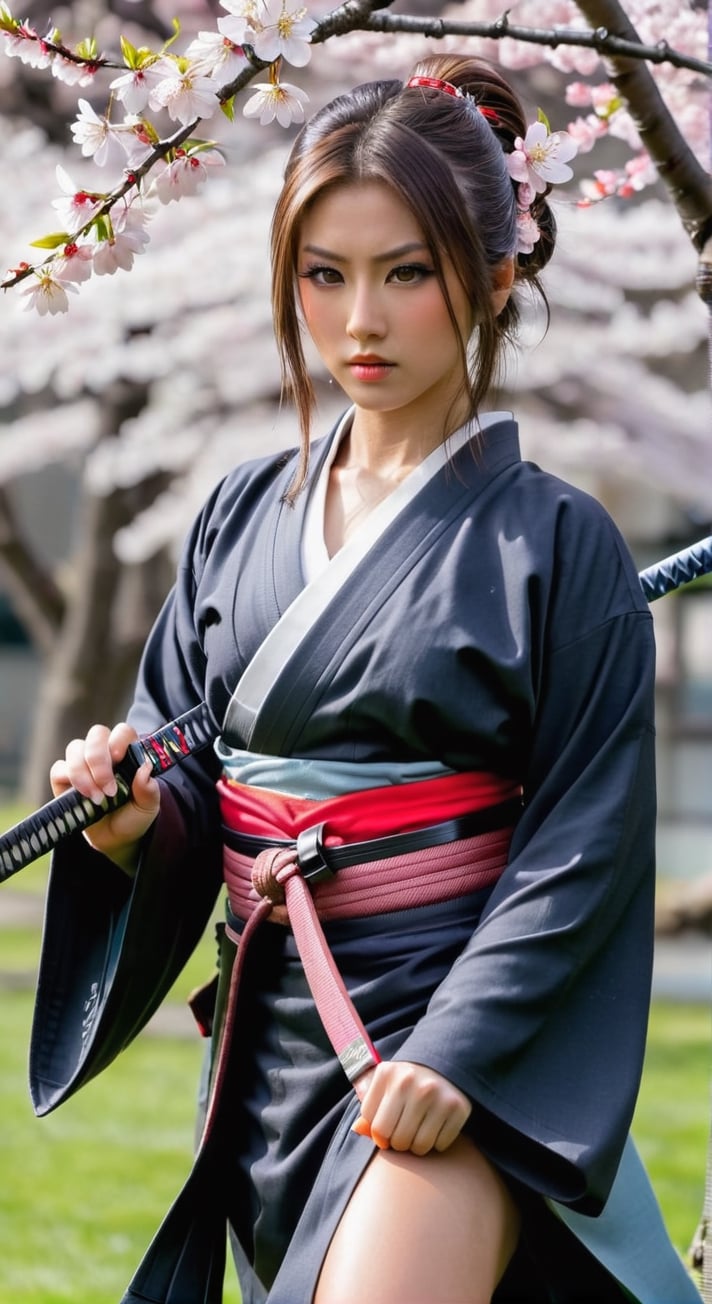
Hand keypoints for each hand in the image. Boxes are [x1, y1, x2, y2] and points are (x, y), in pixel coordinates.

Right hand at [49, 722, 159, 872]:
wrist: (115, 839)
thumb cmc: (133, 816)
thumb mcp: (148, 807)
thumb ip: (148, 789)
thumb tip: (145, 768)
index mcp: (127, 752)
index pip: (122, 732)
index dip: (119, 740)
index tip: (119, 758)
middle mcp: (104, 752)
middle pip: (96, 734)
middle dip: (99, 758)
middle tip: (108, 787)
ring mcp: (82, 763)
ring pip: (75, 748)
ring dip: (83, 773)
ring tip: (97, 799)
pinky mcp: (63, 778)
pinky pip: (58, 768)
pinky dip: (69, 780)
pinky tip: (82, 798)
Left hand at [351, 1061, 471, 1155]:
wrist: (445, 1065)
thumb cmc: (408, 1082)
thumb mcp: (384, 1086)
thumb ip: (369, 1109)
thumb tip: (357, 1129)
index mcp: (387, 1073)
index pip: (373, 1125)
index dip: (379, 1133)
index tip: (388, 1126)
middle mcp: (410, 1081)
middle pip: (395, 1139)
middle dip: (398, 1142)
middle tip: (404, 1131)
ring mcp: (435, 1093)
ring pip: (418, 1146)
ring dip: (417, 1146)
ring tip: (420, 1129)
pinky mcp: (456, 1106)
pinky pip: (440, 1145)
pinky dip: (437, 1143)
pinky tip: (437, 1126)